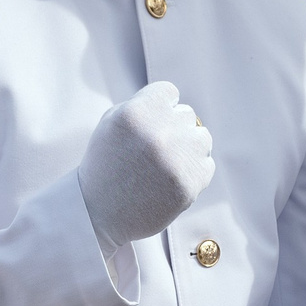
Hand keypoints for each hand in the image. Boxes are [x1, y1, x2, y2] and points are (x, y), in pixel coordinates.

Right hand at [78, 82, 213, 246]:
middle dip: (173, 129)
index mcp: (136, 113)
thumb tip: (175, 102)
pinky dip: (193, 172)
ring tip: (166, 164)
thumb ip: (142, 105)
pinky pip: (207, 165)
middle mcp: (159, 132)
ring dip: (189, 148)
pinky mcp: (189, 184)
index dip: (161, 107)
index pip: (169, 92)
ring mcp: (177, 159)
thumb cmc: (105, 165)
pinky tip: (171, 180)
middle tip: (154, 151)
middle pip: (187, 115)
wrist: (98, 214)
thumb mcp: (110, 125)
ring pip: (203, 138)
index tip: (152, 124)